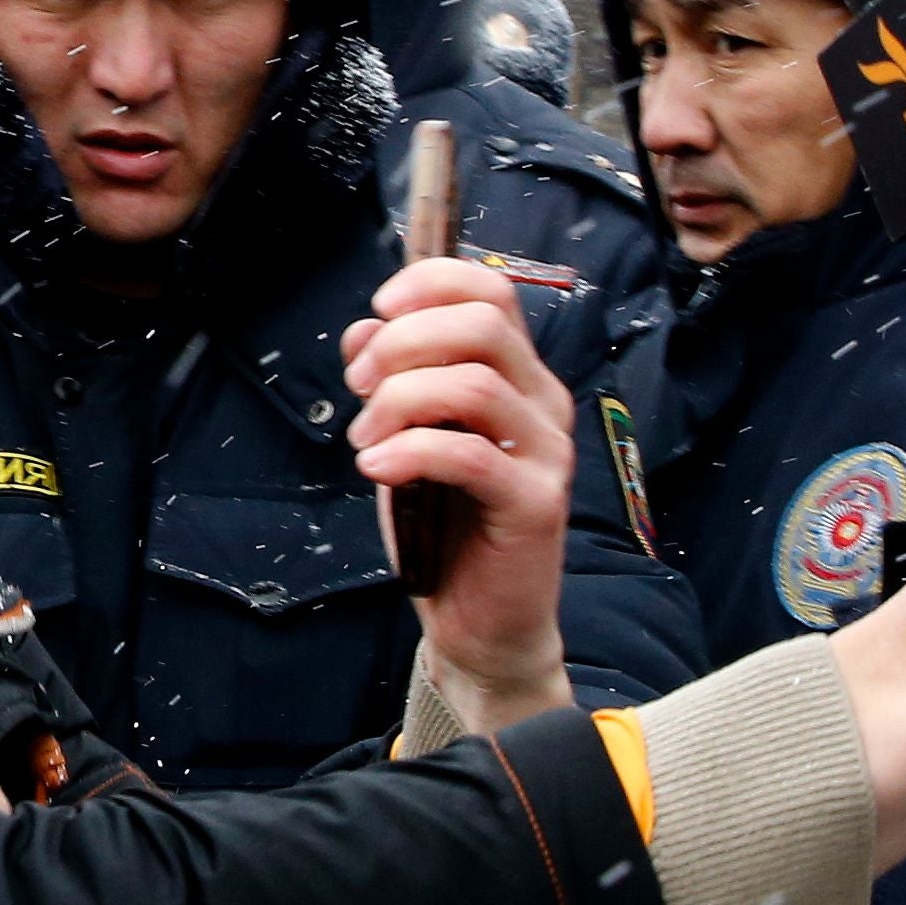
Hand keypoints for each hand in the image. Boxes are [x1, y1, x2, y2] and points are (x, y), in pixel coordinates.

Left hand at [344, 256, 575, 734]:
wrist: (481, 622)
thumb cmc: (444, 526)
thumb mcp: (403, 437)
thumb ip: (390, 379)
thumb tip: (363, 330)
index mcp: (516, 375)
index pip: (490, 290)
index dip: (429, 283)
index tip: (378, 310)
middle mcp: (541, 402)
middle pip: (483, 323)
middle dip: (403, 341)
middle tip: (359, 384)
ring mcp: (545, 451)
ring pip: (473, 383)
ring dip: (398, 401)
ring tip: (364, 440)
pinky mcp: (535, 502)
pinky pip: (469, 453)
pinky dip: (409, 451)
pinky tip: (377, 469)